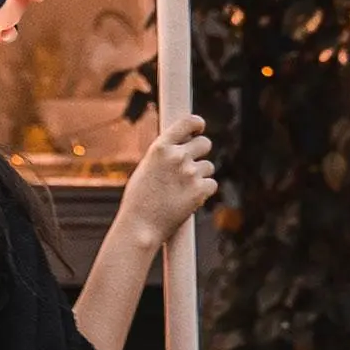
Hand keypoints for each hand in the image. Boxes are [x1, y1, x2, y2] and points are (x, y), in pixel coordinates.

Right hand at [116, 114, 216, 249]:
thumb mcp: (146, 168)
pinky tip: (188, 199)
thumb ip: (164, 155)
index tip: (199, 127)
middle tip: (191, 165)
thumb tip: (181, 146)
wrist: (140, 226)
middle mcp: (177, 156)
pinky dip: (203, 192)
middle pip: (205, 143)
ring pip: (208, 166)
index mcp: (160, 147)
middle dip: (201, 152)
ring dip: (200, 175)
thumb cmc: (138, 200)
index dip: (197, 123)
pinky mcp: (200, 190)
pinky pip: (212, 184)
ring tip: (181, 190)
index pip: (187, 122)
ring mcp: (190, 173)